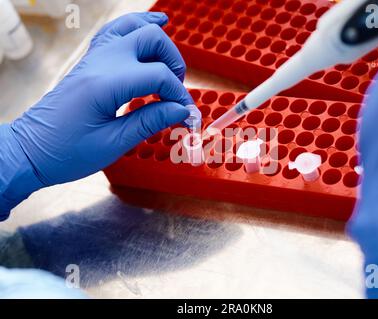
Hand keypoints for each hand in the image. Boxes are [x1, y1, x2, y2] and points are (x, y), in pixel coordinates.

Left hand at [0, 12, 192, 217]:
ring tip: (173, 61)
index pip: (158, 76)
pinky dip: (137, 27)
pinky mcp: (91, 62)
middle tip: (176, 93)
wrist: (31, 151)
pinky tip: (152, 25)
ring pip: (133, 27)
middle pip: (150, 39)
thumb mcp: (114, 143)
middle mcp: (101, 62)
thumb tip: (182, 110)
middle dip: (173, 63)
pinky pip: (116, 32)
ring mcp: (94, 58)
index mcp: (106, 84)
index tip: (187, 116)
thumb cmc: (68, 152)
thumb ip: (151, 121)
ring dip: (158, 41)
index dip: (179, 96)